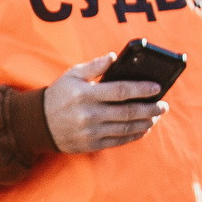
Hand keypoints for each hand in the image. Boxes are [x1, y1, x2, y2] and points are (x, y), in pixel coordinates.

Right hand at [43, 57, 164, 153]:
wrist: (38, 123)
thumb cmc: (59, 94)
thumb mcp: (72, 75)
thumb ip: (94, 66)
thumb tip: (114, 56)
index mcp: (86, 94)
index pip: (121, 91)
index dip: (142, 89)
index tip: (157, 87)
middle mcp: (89, 114)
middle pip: (128, 112)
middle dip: (150, 109)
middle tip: (164, 105)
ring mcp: (91, 131)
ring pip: (126, 129)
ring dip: (145, 123)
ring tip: (156, 116)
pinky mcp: (91, 144)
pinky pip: (118, 141)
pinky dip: (134, 135)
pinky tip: (143, 129)